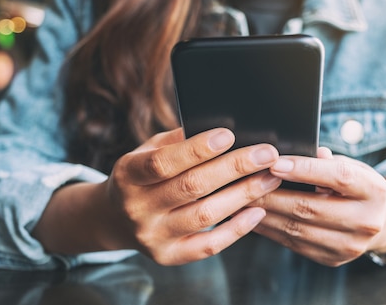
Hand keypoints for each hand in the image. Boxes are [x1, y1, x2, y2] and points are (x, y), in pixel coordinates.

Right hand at [104, 127, 282, 264]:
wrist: (115, 218)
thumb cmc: (144, 174)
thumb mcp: (149, 150)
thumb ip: (179, 140)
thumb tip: (223, 128)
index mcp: (128, 174)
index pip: (164, 162)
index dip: (197, 149)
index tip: (229, 135)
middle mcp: (137, 208)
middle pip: (191, 187)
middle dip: (234, 167)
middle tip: (267, 154)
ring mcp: (152, 236)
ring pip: (205, 215)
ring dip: (243, 195)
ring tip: (270, 178)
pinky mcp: (168, 256)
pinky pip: (208, 245)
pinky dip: (236, 229)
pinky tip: (258, 211)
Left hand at [249, 148, 385, 266]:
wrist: (376, 220)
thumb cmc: (354, 184)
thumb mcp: (349, 165)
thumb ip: (324, 160)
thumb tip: (290, 155)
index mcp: (374, 190)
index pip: (338, 177)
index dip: (305, 169)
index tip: (274, 163)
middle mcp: (367, 221)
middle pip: (312, 207)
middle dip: (274, 194)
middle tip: (246, 182)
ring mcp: (350, 246)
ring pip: (298, 229)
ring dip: (266, 213)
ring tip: (242, 199)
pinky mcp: (332, 259)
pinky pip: (294, 243)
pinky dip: (270, 229)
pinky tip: (252, 217)